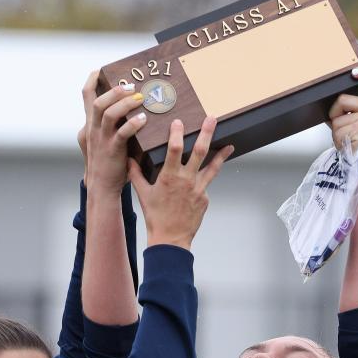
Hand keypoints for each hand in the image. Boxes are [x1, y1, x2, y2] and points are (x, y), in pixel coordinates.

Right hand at [79, 70, 147, 191]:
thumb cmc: (109, 163)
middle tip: (131, 86)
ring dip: (124, 103)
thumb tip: (131, 107)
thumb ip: (113, 125)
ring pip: (107, 114)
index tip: (102, 69)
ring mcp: (101, 140)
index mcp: (91, 124)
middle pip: (98, 101)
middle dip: (114, 91)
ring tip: (139, 98)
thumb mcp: (105, 140)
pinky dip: (133, 124)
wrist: (102, 187)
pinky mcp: (112, 151)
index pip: (86, 95)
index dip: (93, 80)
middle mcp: (93, 129)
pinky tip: (143, 119)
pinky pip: (121, 133)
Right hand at [128, 116, 231, 249]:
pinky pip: (205, 184)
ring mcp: (199, 189)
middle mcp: (187, 180)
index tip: (178, 122)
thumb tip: (128, 160)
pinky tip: (203, 179)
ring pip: (212, 167)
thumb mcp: (142, 194)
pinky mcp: (205, 198)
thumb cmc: (155, 217)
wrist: (171, 238)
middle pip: (200, 151)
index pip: (174, 149)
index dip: (177, 133)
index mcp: (169, 177)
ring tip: (229, 145)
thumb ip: (136, 174)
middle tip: (212, 119)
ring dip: (220, 154)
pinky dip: (204, 179)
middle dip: (207, 133)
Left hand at [328, 66, 357, 166]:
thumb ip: (347, 110)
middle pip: (342, 99)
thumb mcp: (354, 124)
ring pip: (337, 117)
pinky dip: (338, 139)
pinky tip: (348, 145)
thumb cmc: (356, 147)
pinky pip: (338, 128)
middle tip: (345, 131)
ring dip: (336, 131)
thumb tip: (329, 103)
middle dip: (335, 114)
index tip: (354, 72)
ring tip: (348, 141)